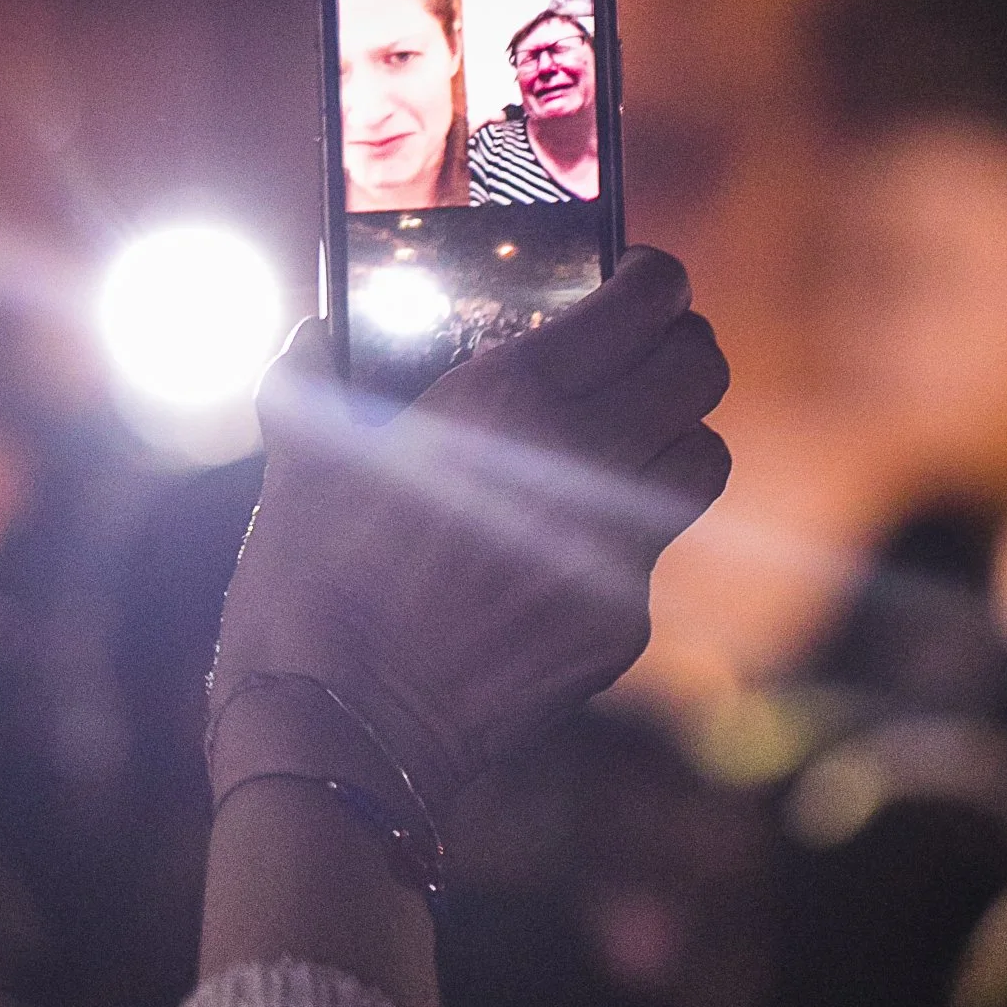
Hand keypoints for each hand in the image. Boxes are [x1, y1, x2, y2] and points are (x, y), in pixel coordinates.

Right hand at [209, 247, 729, 814]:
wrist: (344, 726)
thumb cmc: (310, 580)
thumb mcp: (300, 453)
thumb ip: (316, 372)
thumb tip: (314, 329)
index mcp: (511, 394)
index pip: (649, 299)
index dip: (652, 280)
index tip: (636, 281)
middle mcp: (586, 460)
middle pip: (702, 370)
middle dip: (680, 349)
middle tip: (640, 356)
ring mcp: (617, 548)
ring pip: (706, 458)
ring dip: (675, 438)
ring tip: (624, 445)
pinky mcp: (624, 622)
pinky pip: (652, 557)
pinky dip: (620, 541)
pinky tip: (555, 553)